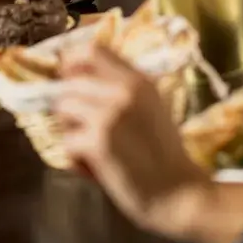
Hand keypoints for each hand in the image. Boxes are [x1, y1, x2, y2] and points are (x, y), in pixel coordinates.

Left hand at [54, 44, 215, 238]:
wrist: (179, 193)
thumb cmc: (163, 153)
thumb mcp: (150, 106)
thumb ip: (120, 89)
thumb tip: (74, 78)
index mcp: (137, 80)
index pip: (91, 50)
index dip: (71, 62)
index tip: (68, 80)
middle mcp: (124, 91)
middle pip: (69, 82)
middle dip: (67, 106)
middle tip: (80, 128)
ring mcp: (109, 115)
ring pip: (63, 109)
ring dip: (70, 132)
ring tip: (90, 149)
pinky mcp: (98, 142)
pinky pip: (66, 142)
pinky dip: (76, 159)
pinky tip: (96, 169)